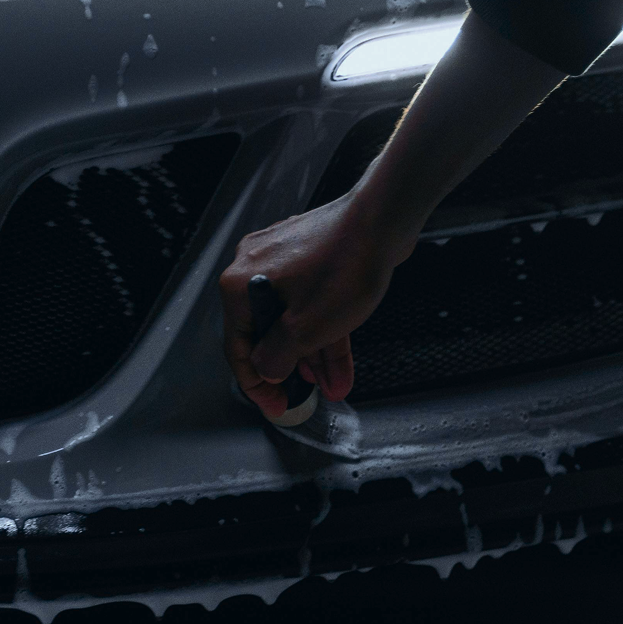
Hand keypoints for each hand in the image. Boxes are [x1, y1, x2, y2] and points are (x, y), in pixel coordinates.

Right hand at [219, 191, 409, 419]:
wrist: (383, 218)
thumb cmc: (346, 262)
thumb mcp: (307, 327)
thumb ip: (278, 355)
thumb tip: (266, 370)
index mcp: (242, 285)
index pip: (239, 348)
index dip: (257, 385)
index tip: (276, 405)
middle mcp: (255, 269)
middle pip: (267, 333)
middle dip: (292, 369)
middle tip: (305, 396)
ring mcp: (283, 260)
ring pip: (293, 319)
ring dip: (312, 354)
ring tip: (333, 383)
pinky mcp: (309, 256)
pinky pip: (310, 302)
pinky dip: (323, 329)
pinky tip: (339, 360)